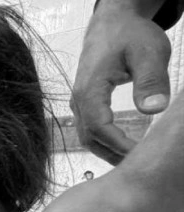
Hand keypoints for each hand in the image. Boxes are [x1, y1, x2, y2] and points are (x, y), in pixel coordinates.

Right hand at [70, 5, 170, 164]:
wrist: (113, 22)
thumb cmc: (129, 34)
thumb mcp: (148, 53)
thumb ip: (150, 81)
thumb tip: (154, 110)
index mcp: (90, 89)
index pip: (99, 128)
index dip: (120, 146)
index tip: (141, 156)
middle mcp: (79, 99)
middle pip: (90, 139)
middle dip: (113, 155)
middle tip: (139, 169)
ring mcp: (79, 102)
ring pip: (87, 137)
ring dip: (107, 151)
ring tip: (132, 162)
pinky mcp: (84, 102)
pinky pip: (89, 129)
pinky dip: (104, 142)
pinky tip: (123, 146)